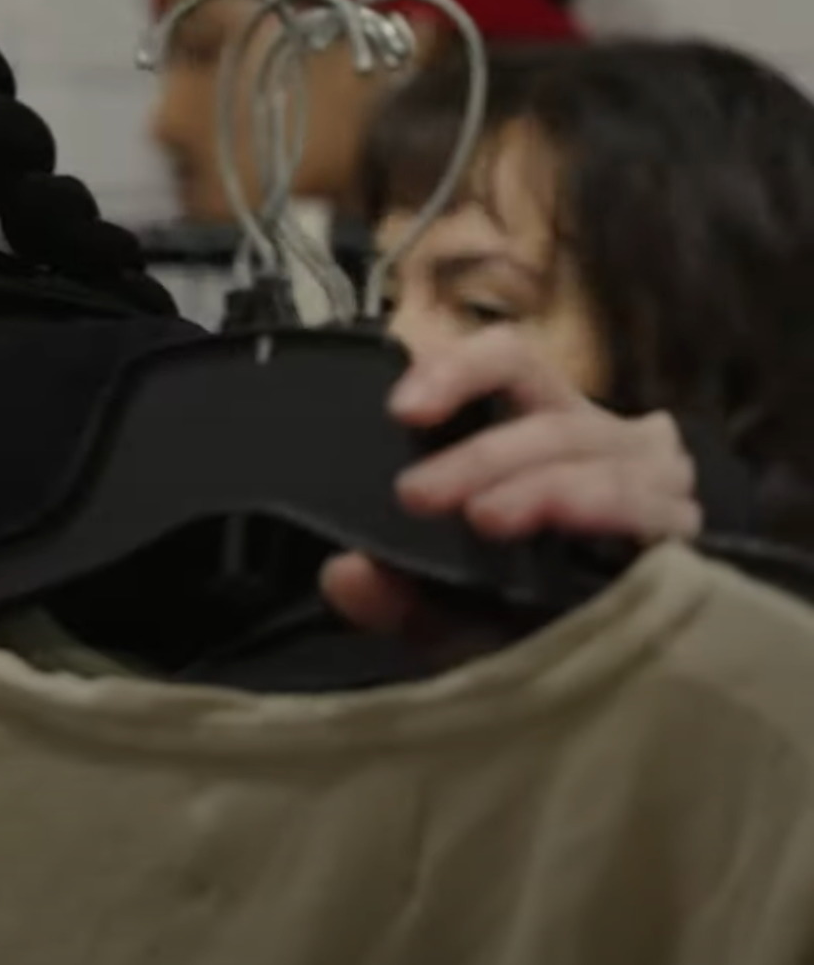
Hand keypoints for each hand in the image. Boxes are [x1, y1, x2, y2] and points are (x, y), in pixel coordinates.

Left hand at [323, 326, 697, 638]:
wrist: (628, 668)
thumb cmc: (534, 615)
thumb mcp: (452, 609)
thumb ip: (397, 595)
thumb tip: (345, 577)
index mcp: (540, 428)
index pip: (506, 361)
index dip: (456, 369)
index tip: (401, 409)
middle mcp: (599, 438)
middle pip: (544, 412)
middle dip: (476, 454)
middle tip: (416, 495)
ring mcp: (649, 477)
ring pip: (591, 452)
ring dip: (534, 482)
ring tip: (485, 517)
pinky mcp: (684, 526)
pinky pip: (649, 503)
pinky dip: (602, 505)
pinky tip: (571, 524)